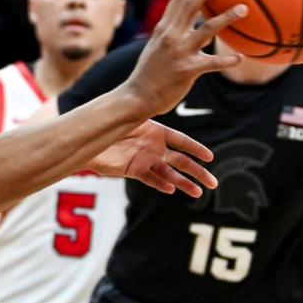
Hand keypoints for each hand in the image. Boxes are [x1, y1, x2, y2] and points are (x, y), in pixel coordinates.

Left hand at [93, 119, 215, 197]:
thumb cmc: (110, 123)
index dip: (196, 149)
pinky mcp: (134, 171)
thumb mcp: (132, 119)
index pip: (182, 142)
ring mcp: (146, 160)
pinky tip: (171, 189)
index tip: (210, 158)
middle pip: (181, 161)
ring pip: (169, 174)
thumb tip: (157, 109)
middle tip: (213, 183)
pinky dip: (161, 184)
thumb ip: (147, 120)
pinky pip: (151, 179)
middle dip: (197, 172)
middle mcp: (154, 147)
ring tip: (197, 193)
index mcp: (158, 132)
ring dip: (183, 183)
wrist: (90, 139)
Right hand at [123, 0, 245, 118]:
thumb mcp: (155, 49)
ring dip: (226, 17)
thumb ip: (171, 36)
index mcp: (163, 30)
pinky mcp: (187, 70)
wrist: (137, 97)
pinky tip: (240, 58)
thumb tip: (193, 30)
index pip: (175, 2)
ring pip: (207, 29)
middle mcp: (171, 37)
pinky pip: (212, 63)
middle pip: (190, 6)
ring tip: (243, 9)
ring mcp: (180, 52)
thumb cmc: (149, 74)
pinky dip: (227, 60)